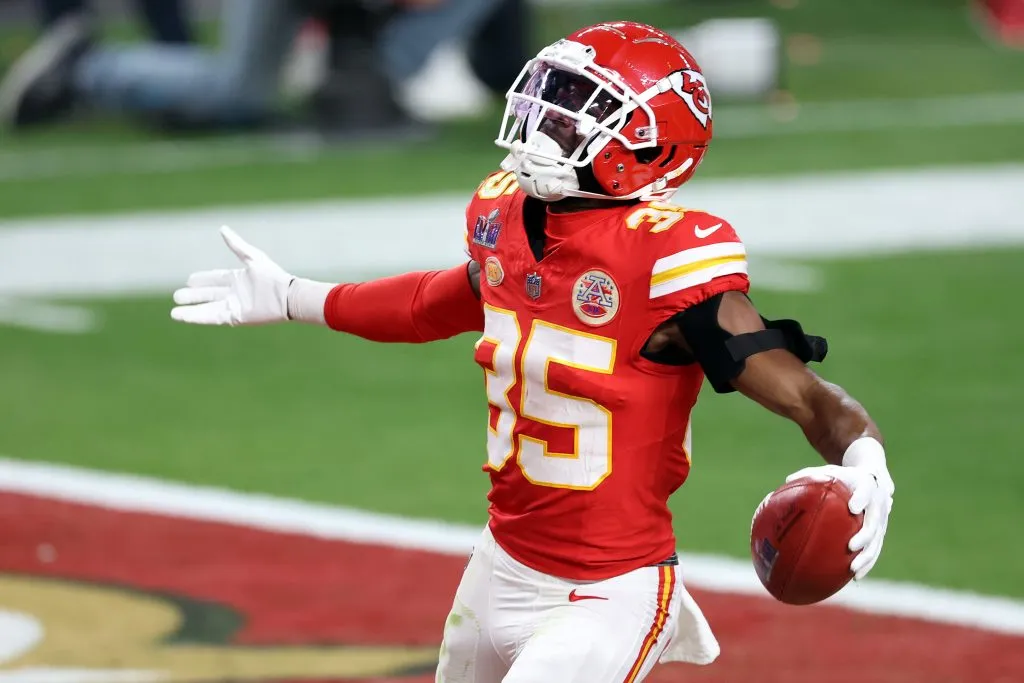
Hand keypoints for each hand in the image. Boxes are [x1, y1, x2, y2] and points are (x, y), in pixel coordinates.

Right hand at [171, 226, 293, 325]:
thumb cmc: (273, 276)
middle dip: (193, 295)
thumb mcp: (252, 257)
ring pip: (207, 308)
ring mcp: (234, 306)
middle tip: (177, 295)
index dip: (202, 279)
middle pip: (208, 294)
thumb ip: (236, 245)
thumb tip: (222, 228)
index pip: (215, 279)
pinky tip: (183, 317)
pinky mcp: (235, 317)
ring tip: (174, 311)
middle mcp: (234, 293)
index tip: (188, 279)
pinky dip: (197, 317)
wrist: (286, 297)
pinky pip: (212, 317)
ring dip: (191, 310)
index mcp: (238, 279)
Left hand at [785, 454, 894, 580]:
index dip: (862, 498)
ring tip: (853, 570)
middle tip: (851, 546)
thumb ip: (810, 474)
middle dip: (865, 535)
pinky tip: (854, 577)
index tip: (853, 507)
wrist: (873, 478)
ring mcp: (882, 520)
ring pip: (877, 540)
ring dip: (867, 556)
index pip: (866, 491)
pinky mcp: (881, 532)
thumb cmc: (844, 477)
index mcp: (866, 485)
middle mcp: (878, 503)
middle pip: (875, 521)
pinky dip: (867, 563)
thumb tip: (787, 480)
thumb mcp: (829, 472)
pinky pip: (875, 550)